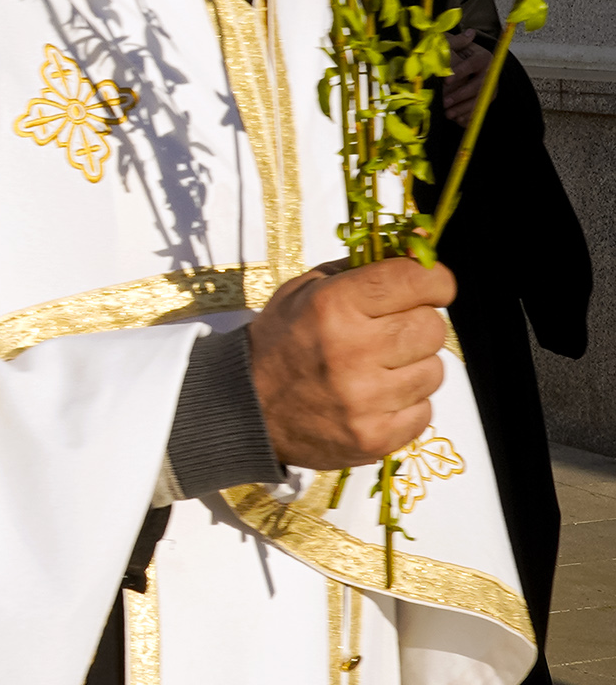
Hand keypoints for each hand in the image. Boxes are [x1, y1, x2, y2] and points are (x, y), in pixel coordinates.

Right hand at [245, 257, 454, 470]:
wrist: (249, 408)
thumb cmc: (282, 342)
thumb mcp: (307, 290)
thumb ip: (363, 268)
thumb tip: (417, 246)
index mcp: (333, 306)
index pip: (415, 279)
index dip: (434, 280)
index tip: (430, 286)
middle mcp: (351, 351)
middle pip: (433, 328)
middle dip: (419, 325)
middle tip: (391, 332)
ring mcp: (365, 400)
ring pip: (434, 371)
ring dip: (414, 367)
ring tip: (379, 369)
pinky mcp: (375, 438)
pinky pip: (425, 411)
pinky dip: (407, 403)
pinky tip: (377, 398)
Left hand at [442, 33, 491, 129]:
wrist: (463, 64)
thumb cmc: (454, 53)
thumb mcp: (452, 44)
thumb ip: (456, 41)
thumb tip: (469, 33)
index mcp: (483, 57)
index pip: (472, 64)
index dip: (459, 72)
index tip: (445, 80)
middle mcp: (490, 73)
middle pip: (479, 85)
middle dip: (461, 95)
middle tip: (445, 102)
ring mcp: (490, 88)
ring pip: (480, 101)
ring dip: (464, 109)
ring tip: (448, 114)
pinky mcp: (486, 100)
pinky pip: (480, 111)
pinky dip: (469, 118)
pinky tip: (457, 121)